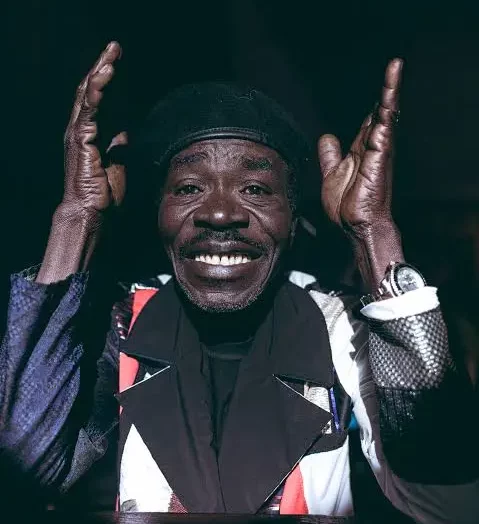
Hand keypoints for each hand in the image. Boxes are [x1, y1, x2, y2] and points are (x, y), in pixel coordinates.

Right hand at [36, 42, 125, 283]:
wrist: (94, 212)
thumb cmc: (106, 192)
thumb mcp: (120, 160)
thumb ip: (122, 142)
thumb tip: (129, 128)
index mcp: (94, 133)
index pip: (102, 99)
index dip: (111, 80)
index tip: (121, 62)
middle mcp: (83, 129)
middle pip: (93, 91)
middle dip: (105, 68)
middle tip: (115, 48)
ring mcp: (79, 132)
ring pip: (89, 95)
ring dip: (101, 72)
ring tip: (112, 53)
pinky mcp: (80, 138)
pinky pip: (89, 109)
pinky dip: (98, 90)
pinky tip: (107, 74)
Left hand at [318, 59, 401, 236]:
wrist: (354, 224)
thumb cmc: (347, 204)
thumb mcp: (331, 174)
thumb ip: (330, 155)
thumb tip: (327, 137)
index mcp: (361, 150)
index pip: (370, 120)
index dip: (375, 103)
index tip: (382, 84)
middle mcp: (372, 147)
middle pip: (381, 111)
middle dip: (388, 89)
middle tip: (396, 65)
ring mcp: (378, 150)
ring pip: (386, 114)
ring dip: (391, 90)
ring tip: (396, 67)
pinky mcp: (380, 156)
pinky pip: (384, 127)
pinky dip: (387, 107)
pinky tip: (390, 91)